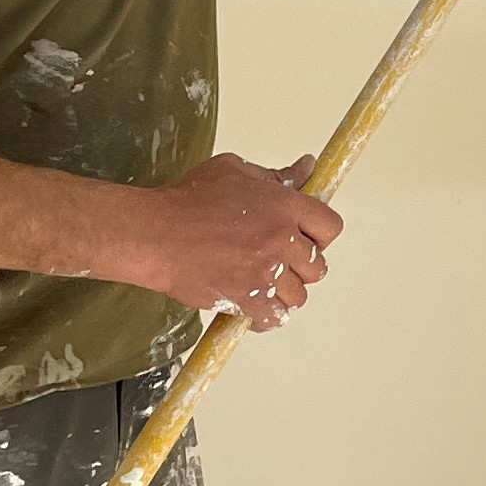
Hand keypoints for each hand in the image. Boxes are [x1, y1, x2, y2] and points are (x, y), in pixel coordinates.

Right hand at [119, 151, 341, 329]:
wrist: (154, 234)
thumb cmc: (187, 199)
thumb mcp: (235, 171)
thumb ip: (276, 176)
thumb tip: (308, 168)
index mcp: (284, 207)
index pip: (331, 227)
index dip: (320, 234)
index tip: (305, 236)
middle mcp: (281, 241)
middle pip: (318, 267)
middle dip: (301, 265)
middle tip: (278, 260)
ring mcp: (265, 273)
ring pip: (298, 295)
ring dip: (284, 291)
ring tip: (263, 281)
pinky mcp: (246, 299)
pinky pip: (275, 318)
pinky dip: (267, 316)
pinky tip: (255, 306)